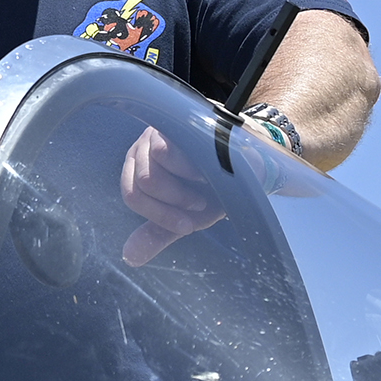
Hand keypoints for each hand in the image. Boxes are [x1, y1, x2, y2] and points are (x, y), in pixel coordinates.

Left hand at [118, 126, 225, 265]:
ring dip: (181, 191)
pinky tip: (205, 167)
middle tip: (198, 202)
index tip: (187, 225)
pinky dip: (186, 170)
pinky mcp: (172, 123)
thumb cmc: (215, 190)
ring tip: (204, 183)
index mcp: (138, 169)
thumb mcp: (186, 217)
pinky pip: (162, 152)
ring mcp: (155, 132)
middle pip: (138, 188)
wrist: (251, 168)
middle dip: (172, 204)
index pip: (131, 195)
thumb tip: (129, 257)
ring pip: (149, 175)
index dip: (159, 215)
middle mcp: (141, 148)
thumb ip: (158, 233)